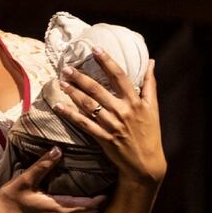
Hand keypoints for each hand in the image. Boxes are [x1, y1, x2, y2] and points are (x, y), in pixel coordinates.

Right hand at [0, 147, 105, 212]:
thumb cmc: (9, 202)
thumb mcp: (25, 180)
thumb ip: (43, 165)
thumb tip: (57, 150)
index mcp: (59, 208)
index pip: (90, 206)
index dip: (102, 198)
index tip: (110, 187)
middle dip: (101, 206)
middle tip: (105, 193)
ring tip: (94, 201)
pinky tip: (75, 211)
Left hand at [53, 48, 166, 184]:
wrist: (146, 164)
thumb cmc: (150, 133)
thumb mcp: (153, 107)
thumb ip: (150, 84)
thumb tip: (151, 61)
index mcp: (134, 102)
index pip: (119, 76)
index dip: (107, 61)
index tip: (95, 49)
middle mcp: (122, 111)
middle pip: (97, 89)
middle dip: (80, 77)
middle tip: (66, 67)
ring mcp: (111, 125)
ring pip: (88, 105)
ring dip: (73, 92)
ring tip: (61, 82)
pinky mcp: (103, 138)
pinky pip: (83, 124)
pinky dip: (70, 114)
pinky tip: (58, 106)